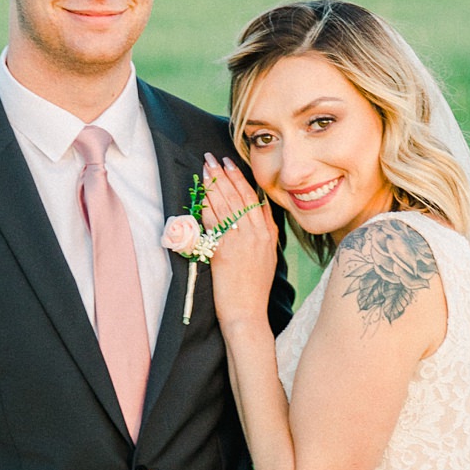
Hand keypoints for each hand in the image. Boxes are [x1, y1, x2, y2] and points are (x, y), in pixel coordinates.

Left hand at [201, 153, 277, 333]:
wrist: (248, 313)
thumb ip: (266, 230)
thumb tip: (260, 208)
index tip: (229, 163)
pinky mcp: (224, 251)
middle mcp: (256, 234)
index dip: (239, 178)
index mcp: (267, 233)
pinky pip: (214, 223)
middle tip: (212, 157)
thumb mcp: (268, 255)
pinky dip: (206, 206)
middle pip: (238, 196)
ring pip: (225, 205)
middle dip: (223, 174)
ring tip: (204, 168)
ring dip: (212, 184)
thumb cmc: (255, 288)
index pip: (252, 198)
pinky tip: (200, 194)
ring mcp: (240, 242)